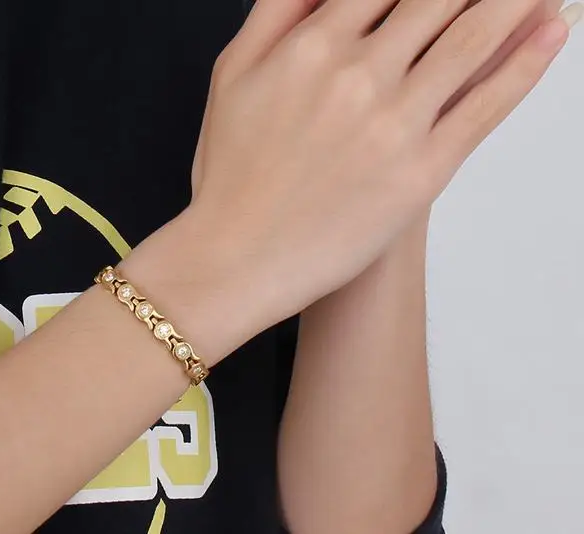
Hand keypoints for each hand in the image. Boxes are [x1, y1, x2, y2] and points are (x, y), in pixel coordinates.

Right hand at [186, 0, 571, 328]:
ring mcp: (395, 122)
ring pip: (474, 39)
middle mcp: (358, 74)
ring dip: (518, 2)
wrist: (238, 259)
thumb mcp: (232, 75)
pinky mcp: (422, 172)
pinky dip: (528, 63)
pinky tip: (553, 31)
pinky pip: (487, 106)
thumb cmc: (231, 174)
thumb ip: (276, 10)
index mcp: (311, 45)